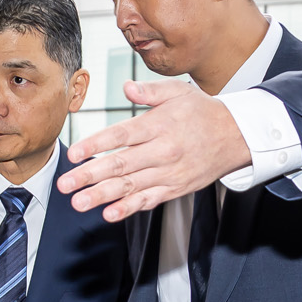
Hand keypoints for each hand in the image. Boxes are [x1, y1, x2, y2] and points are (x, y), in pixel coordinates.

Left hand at [56, 80, 252, 221]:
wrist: (237, 136)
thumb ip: (150, 91)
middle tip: (64, 184)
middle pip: (120, 164)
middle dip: (89, 176)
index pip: (121, 135)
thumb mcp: (179, 92)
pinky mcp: (175, 188)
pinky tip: (109, 214)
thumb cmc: (203, 112)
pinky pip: (149, 200)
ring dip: (102, 196)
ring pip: (131, 186)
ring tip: (79, 203)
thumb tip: (126, 87)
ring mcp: (169, 173)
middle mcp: (162, 151)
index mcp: (159, 125)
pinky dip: (129, 209)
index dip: (95, 145)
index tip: (73, 154)